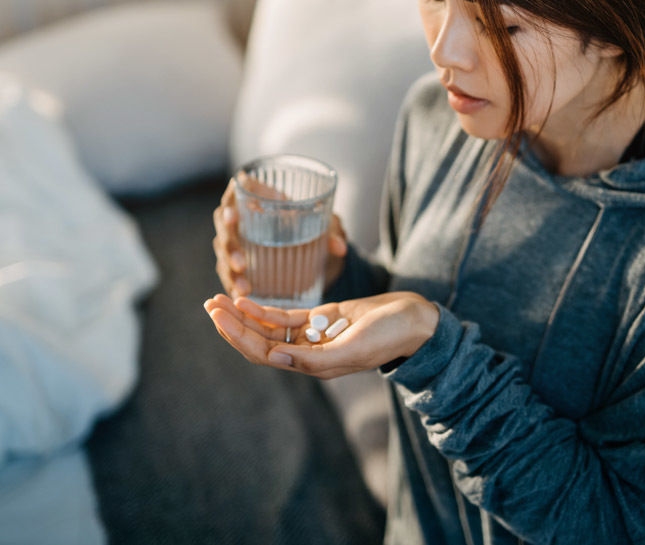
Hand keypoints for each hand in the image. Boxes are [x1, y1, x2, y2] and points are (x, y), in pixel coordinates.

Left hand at [203, 291, 439, 378]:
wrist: (414, 321)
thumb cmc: (390, 335)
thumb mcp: (354, 347)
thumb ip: (316, 357)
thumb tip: (276, 357)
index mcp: (314, 366)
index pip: (265, 353)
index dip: (238, 336)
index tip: (218, 316)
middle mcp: (309, 353)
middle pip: (260, 342)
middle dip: (233, 325)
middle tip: (208, 305)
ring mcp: (315, 336)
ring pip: (269, 329)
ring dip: (243, 316)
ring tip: (218, 301)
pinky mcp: (323, 319)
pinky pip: (287, 318)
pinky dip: (265, 310)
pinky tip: (246, 300)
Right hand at [211, 173, 348, 298]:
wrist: (307, 242)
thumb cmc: (310, 221)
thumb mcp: (324, 224)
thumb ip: (331, 231)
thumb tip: (340, 248)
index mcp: (259, 194)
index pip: (240, 189)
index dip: (233, 201)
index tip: (237, 214)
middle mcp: (240, 213)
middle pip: (223, 222)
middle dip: (230, 243)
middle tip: (242, 262)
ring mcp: (234, 236)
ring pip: (222, 249)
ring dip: (230, 268)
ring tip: (244, 286)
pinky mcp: (233, 258)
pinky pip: (226, 269)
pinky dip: (232, 282)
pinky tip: (240, 296)